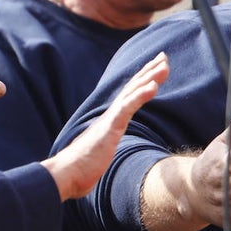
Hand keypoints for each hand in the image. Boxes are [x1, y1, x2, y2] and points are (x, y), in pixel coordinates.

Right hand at [43, 52, 169, 199]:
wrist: (65, 174)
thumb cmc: (82, 167)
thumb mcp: (101, 153)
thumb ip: (106, 147)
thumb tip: (105, 153)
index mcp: (111, 120)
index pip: (129, 95)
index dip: (143, 80)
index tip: (157, 67)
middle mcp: (111, 115)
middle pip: (132, 87)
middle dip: (149, 71)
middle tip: (164, 56)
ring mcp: (110, 119)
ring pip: (132, 92)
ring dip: (149, 78)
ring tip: (164, 65)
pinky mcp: (109, 127)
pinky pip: (127, 108)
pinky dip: (141, 95)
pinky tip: (154, 86)